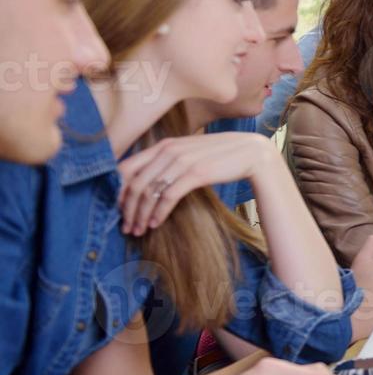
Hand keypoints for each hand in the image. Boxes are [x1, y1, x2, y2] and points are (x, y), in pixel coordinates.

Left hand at [117, 132, 274, 235]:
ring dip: (140, 214)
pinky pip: (168, 196)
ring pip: (149, 192)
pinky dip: (158, 212)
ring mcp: (182, 161)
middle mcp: (169, 151)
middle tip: (126, 227)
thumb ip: (169, 159)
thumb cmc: (221, 155)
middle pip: (135, 183)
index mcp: (164, 145)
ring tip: (139, 229)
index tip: (119, 209)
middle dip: (127, 209)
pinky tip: (156, 224)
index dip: (118, 191)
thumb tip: (149, 178)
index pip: (127, 168)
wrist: (252, 153)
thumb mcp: (190, 151)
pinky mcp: (196, 174)